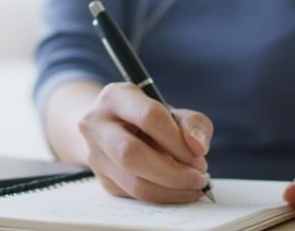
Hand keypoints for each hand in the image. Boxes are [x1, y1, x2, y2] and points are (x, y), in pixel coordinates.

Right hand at [78, 82, 212, 202]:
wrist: (115, 127)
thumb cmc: (149, 118)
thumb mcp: (173, 111)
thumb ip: (193, 123)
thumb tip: (198, 148)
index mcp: (116, 97)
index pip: (149, 118)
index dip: (178, 141)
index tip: (199, 156)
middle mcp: (97, 124)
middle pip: (132, 154)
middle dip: (173, 173)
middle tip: (199, 178)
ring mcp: (95, 154)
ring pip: (133, 183)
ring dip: (171, 190)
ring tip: (193, 186)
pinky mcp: (101, 180)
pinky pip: (134, 197)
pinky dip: (162, 197)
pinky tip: (178, 191)